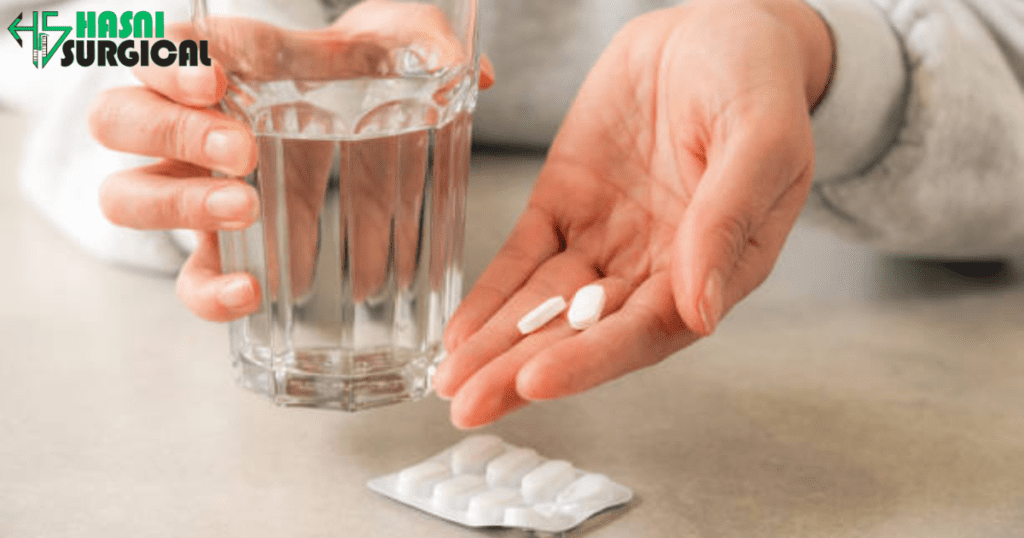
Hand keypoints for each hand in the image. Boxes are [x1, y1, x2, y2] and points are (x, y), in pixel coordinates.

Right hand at [88, 2, 493, 320]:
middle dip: (172, 134)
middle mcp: (195, 126)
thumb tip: (474, 74)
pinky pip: (188, 278)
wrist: (375, 132)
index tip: (215, 78)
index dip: (171, 59)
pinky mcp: (221, 251)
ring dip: (178, 206)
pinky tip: (252, 291)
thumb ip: (434, 49)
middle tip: (241, 150)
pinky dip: (207, 291)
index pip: (169, 47)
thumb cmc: (372, 81)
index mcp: (231, 66)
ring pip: (128, 195)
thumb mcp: (403, 48)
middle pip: (121, 117)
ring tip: (245, 208)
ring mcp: (197, 190)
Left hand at [433, 0, 833, 426]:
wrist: (712, 28)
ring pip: (546, 306)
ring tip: (450, 381)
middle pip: (585, 334)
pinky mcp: (565, 204)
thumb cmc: (756, 81)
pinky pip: (523, 258)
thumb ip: (728, 219)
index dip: (593, 359)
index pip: (648, 330)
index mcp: (714, 267)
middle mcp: (655, 268)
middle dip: (524, 371)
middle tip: (469, 404)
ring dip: (497, 345)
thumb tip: (701, 312)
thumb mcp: (761, 139)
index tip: (537, 380)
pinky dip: (490, 295)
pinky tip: (460, 331)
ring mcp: (606, 239)